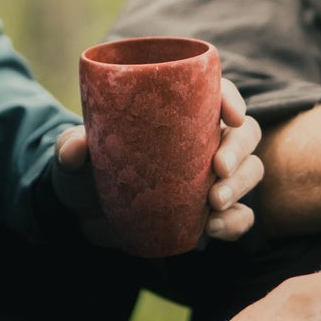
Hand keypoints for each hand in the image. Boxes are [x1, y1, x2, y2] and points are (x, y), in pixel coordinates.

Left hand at [52, 75, 264, 244]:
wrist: (83, 216)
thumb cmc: (85, 171)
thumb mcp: (73, 156)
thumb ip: (71, 147)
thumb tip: (77, 148)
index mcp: (179, 113)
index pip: (216, 92)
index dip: (230, 98)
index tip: (230, 115)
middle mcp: (203, 141)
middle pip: (245, 133)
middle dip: (239, 148)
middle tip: (218, 167)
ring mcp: (211, 179)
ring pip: (250, 171)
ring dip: (241, 185)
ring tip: (215, 202)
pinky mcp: (210, 214)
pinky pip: (240, 216)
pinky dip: (235, 223)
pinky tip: (214, 229)